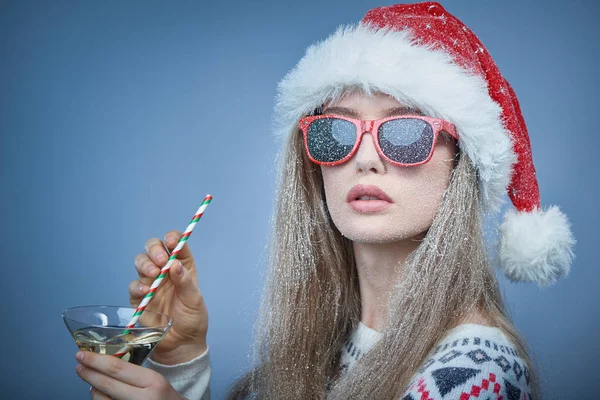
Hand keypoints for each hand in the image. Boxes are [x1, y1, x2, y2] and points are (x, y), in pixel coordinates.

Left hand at [75, 351, 183, 399]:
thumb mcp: (157, 382)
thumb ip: (136, 376)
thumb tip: (106, 367)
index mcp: (153, 381)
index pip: (118, 368)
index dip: (96, 361)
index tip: (83, 354)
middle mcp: (142, 398)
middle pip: (107, 384)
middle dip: (88, 373)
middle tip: (78, 365)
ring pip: (101, 399)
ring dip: (93, 390)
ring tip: (94, 384)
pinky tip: (102, 396)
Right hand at [130, 231, 207, 364]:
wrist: (180, 344)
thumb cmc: (192, 320)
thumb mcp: (195, 300)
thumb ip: (185, 282)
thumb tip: (175, 264)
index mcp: (182, 266)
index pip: (176, 244)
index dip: (173, 238)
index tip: (171, 240)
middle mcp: (165, 270)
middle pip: (154, 249)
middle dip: (155, 250)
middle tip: (160, 261)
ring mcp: (150, 282)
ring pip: (141, 262)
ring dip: (145, 264)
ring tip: (153, 274)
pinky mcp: (138, 297)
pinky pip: (133, 285)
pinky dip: (137, 285)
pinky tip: (146, 291)